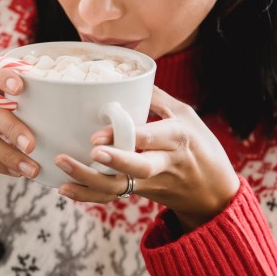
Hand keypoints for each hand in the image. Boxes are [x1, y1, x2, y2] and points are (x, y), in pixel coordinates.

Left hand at [54, 87, 239, 230]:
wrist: (214, 193)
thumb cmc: (201, 146)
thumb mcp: (187, 116)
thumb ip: (158, 99)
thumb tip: (130, 78)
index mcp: (177, 137)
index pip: (150, 137)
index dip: (124, 137)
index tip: (97, 136)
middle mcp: (166, 162)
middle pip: (139, 168)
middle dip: (113, 161)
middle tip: (88, 152)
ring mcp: (152, 182)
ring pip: (120, 187)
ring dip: (88, 181)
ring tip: (62, 166)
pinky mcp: (141, 194)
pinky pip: (113, 197)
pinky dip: (88, 195)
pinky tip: (65, 188)